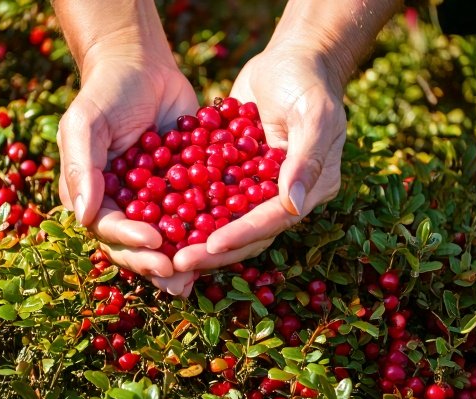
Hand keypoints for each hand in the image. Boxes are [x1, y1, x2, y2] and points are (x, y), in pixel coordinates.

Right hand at [57, 38, 199, 293]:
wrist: (144, 67)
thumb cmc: (108, 92)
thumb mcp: (85, 122)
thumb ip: (81, 166)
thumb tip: (83, 216)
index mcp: (96, 196)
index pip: (109, 229)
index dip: (130, 242)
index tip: (154, 245)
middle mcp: (125, 205)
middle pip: (138, 244)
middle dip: (157, 262)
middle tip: (179, 277)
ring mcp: (156, 200)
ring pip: (169, 237)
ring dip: (183, 257)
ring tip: (199, 275)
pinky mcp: (185, 189)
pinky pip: (195, 213)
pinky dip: (207, 229)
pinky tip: (224, 241)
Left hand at [173, 44, 346, 271]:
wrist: (291, 59)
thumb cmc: (307, 82)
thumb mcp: (314, 114)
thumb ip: (307, 158)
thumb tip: (293, 203)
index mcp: (311, 188)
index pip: (275, 220)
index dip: (243, 235)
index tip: (210, 246)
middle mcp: (285, 195)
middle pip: (249, 232)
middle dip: (214, 249)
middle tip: (178, 262)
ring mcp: (259, 187)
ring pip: (227, 221)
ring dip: (198, 237)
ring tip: (166, 251)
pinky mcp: (236, 174)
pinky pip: (213, 197)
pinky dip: (190, 209)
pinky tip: (160, 218)